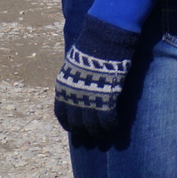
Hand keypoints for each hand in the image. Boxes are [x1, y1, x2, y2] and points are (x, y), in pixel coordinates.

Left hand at [54, 15, 140, 137]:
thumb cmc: (92, 46)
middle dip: (83, 132)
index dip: (70, 124)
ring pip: (90, 125)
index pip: (62, 114)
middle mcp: (72, 97)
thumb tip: (79, 81)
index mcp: (63, 89)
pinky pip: (106, 119)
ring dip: (97, 133)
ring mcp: (88, 99)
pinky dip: (109, 126)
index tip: (77, 129)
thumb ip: (75, 77)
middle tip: (91, 138)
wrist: (103, 38)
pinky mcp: (104, 98)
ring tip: (104, 137)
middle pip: (76, 123)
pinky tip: (114, 128)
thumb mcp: (74, 63)